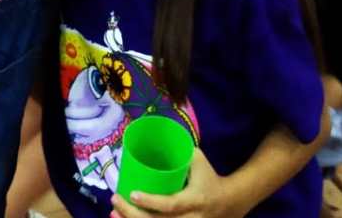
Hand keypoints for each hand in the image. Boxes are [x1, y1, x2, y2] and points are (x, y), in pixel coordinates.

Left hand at [110, 149, 242, 217]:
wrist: (228, 204)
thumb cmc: (209, 178)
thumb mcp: (200, 162)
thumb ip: (181, 150)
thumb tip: (159, 133)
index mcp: (195, 200)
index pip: (171, 205)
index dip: (151, 202)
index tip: (132, 193)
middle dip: (133, 215)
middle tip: (115, 200)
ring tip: (113, 213)